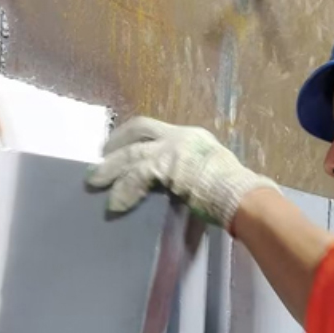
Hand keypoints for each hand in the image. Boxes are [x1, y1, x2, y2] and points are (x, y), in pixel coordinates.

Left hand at [86, 117, 276, 226]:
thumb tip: (175, 186)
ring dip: (110, 169)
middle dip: (116, 143)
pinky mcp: (165, 165)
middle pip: (138, 130)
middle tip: (99, 157)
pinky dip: (123, 190)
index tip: (118, 145)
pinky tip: (114, 204)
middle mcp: (179, 136)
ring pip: (131, 154)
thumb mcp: (210, 172)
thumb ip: (189, 172)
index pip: (154, 128)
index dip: (132, 135)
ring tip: (93, 182)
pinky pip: (136, 176)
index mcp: (191, 136)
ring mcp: (171, 149)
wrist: (240, 194)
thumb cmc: (232, 190)